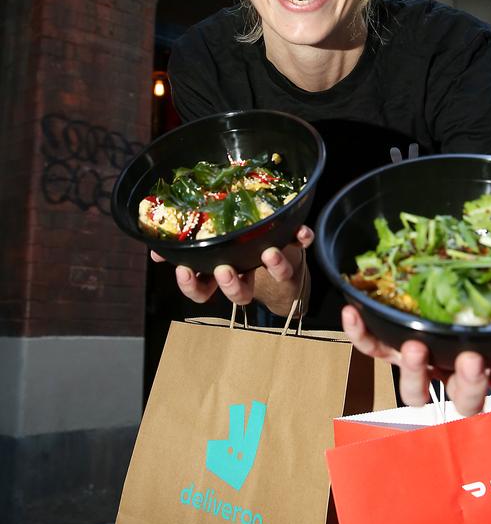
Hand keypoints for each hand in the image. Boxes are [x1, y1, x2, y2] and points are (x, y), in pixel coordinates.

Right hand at [151, 225, 313, 316]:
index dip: (192, 285)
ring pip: (275, 274)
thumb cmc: (233, 241)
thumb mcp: (204, 241)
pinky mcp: (294, 246)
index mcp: (223, 270)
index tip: (184, 270)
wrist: (272, 242)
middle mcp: (249, 270)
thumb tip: (155, 249)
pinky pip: (301, 244)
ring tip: (268, 253)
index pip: (203, 289)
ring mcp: (272, 261)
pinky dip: (302, 237)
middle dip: (232, 285)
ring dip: (273, 265)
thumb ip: (181, 244)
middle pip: (239, 291)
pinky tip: (300, 231)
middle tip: (225, 270)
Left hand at [341, 305, 490, 416]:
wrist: (430, 283)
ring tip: (415, 348)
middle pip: (463, 397)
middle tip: (468, 360)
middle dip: (468, 382)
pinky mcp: (386, 348)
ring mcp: (417, 365)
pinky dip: (360, 332)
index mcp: (486, 366)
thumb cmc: (476, 303)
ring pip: (415, 388)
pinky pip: (370, 347)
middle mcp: (451, 374)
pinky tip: (354, 311)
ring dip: (414, 371)